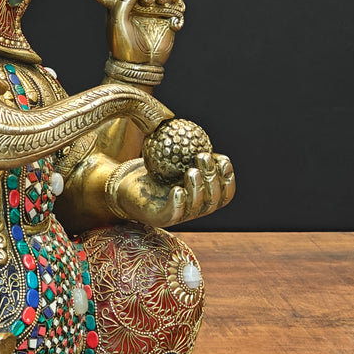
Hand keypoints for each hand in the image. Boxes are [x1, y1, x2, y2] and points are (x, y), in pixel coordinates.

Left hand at [99, 0, 184, 66]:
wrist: (139, 65)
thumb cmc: (123, 46)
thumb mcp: (118, 22)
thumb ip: (123, 2)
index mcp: (123, 4)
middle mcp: (139, 5)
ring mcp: (154, 12)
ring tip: (165, 1)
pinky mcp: (168, 20)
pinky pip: (177, 8)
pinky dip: (179, 9)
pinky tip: (174, 21)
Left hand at [111, 152, 235, 227]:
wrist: (126, 184)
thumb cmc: (154, 170)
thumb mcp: (174, 159)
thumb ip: (189, 152)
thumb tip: (199, 134)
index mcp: (204, 197)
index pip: (225, 193)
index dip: (228, 178)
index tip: (222, 159)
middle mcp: (195, 209)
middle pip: (213, 200)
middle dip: (212, 178)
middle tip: (203, 157)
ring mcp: (180, 217)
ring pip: (195, 207)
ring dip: (197, 188)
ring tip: (192, 171)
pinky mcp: (161, 219)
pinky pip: (172, 214)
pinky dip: (177, 203)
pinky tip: (177, 190)